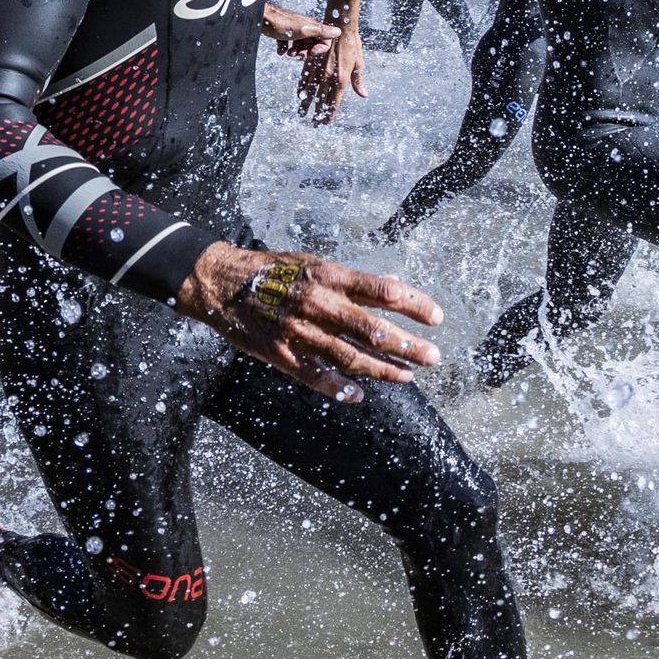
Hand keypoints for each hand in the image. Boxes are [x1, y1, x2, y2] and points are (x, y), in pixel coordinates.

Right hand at [176, 242, 443, 400]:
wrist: (221, 282)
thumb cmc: (272, 270)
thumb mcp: (313, 263)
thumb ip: (353, 279)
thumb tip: (393, 284)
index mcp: (329, 276)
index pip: (382, 290)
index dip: (414, 305)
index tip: (437, 318)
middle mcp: (318, 303)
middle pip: (373, 329)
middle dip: (408, 345)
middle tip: (433, 357)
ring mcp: (299, 330)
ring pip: (349, 356)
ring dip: (383, 370)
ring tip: (408, 376)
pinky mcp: (280, 353)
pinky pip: (314, 375)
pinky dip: (338, 387)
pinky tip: (359, 394)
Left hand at [261, 2, 340, 57]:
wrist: (261, 18)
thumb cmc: (281, 23)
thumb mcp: (303, 30)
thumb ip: (321, 32)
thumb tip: (338, 31)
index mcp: (312, 26)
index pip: (325, 39)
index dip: (320, 49)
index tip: (311, 53)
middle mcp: (304, 27)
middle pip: (312, 43)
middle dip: (306, 51)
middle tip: (296, 55)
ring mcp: (293, 29)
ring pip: (300, 43)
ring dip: (295, 51)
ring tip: (288, 54)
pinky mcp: (282, 31)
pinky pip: (287, 42)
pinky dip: (284, 48)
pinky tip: (280, 51)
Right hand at [298, 0, 365, 122]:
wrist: (339, 26)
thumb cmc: (352, 44)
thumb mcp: (359, 63)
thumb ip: (358, 81)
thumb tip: (363, 95)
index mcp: (342, 79)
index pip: (334, 102)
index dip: (330, 113)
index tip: (326, 122)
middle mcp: (328, 77)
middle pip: (321, 100)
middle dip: (318, 113)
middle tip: (314, 124)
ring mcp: (318, 70)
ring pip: (310, 92)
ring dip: (306, 104)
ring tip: (302, 114)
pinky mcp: (311, 62)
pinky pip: (304, 78)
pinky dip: (301, 88)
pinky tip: (299, 95)